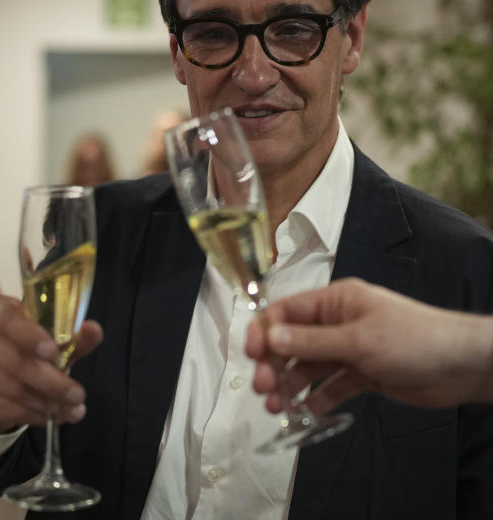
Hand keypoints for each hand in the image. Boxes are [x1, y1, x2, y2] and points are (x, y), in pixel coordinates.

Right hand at [0, 295, 102, 434]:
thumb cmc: (30, 350)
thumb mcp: (54, 341)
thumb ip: (75, 336)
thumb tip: (93, 330)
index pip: (7, 317)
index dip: (30, 335)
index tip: (54, 352)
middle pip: (14, 361)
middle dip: (51, 382)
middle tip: (78, 395)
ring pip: (13, 389)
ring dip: (47, 403)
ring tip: (72, 410)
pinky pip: (8, 409)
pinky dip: (35, 415)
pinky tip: (52, 416)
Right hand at [245, 278, 492, 413]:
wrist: (463, 366)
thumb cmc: (416, 339)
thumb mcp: (358, 340)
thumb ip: (311, 342)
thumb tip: (270, 337)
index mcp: (336, 301)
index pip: (287, 312)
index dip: (264, 331)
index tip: (250, 353)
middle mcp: (338, 323)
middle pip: (293, 342)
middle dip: (274, 363)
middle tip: (263, 385)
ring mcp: (349, 349)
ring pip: (308, 366)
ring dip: (290, 384)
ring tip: (275, 404)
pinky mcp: (362, 374)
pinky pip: (330, 386)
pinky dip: (315, 398)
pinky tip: (303, 412)